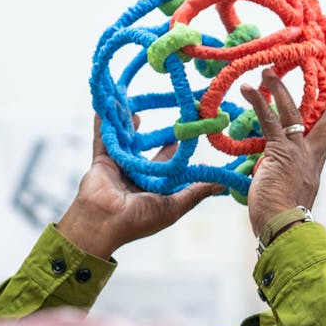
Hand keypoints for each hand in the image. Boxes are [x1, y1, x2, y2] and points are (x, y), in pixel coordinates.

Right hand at [56, 115, 220, 258]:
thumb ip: (195, 193)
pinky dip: (103, 122)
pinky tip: (107, 103)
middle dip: (159, 137)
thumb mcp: (172, 207)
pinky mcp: (101, 160)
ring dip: (131, 125)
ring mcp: (118, 168)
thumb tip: (223, 184)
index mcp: (153, 190)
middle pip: (150, 153)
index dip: (180, 154)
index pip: (170, 168)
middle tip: (174, 119)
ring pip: (127, 142)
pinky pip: (103, 137)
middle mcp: (137, 178)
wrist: (103, 222)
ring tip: (139, 105)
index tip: (192, 136)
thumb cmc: (139, 220)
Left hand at [241, 71, 325, 235]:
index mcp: (315, 164)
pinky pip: (269, 120)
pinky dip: (258, 101)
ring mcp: (298, 151)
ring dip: (280, 88)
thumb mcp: (286, 190)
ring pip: (292, 111)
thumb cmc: (282, 217)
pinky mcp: (280, 151)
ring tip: (267, 70)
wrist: (285, 227)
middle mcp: (312, 155)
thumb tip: (265, 171)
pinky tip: (247, 87)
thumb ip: (281, 175)